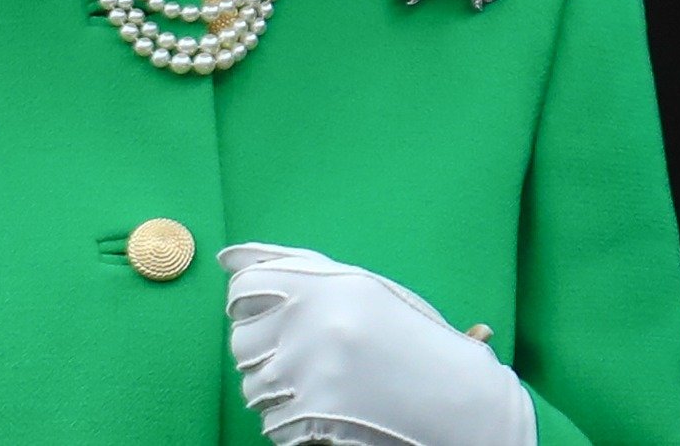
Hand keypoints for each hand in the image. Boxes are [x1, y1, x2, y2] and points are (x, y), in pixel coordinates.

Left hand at [220, 242, 535, 445]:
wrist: (453, 394)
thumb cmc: (406, 335)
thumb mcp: (358, 288)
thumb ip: (294, 266)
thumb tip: (226, 258)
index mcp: (328, 282)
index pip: (244, 289)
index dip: (251, 306)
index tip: (275, 316)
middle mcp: (314, 321)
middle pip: (241, 342)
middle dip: (268, 352)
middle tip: (315, 355)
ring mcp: (310, 369)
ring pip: (252, 387)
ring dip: (281, 389)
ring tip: (330, 381)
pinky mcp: (311, 412)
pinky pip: (270, 422)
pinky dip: (293, 421)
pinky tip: (333, 406)